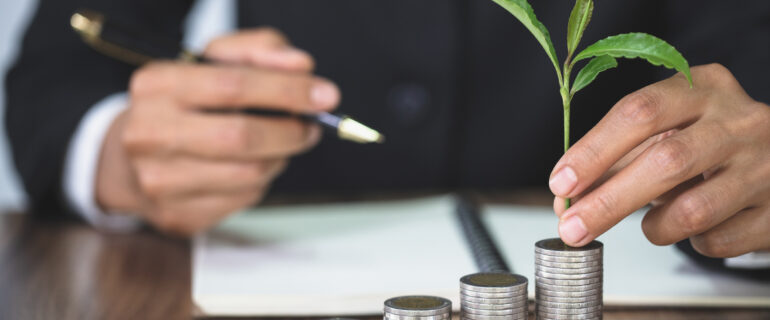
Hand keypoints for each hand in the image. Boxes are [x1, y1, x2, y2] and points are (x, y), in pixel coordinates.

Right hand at [95, 29, 339, 235]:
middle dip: (290, 131)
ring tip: (277, 145)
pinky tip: (249, 168)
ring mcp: (158, 180)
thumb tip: (300, 66)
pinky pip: (243, 199)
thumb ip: (259, 51)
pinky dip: (260, 182)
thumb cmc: (184, 104)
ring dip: (278, 158)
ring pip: (249, 174)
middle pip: (242, 136)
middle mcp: (149, 133)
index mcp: (157, 85)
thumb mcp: (214, 61)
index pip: (234, 86)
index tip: (324, 96)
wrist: (130, 157)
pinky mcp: (177, 215)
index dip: (287, 91)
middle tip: (309, 127)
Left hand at [549, 63, 769, 256]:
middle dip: (608, 201)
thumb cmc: (709, 142)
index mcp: (704, 87)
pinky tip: (699, 226)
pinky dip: (694, 242)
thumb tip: (566, 200)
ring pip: (692, 210)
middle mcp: (740, 120)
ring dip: (656, 227)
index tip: (562, 183)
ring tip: (654, 224)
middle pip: (664, 161)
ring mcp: (766, 164)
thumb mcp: (667, 131)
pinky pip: (718, 240)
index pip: (640, 111)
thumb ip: (616, 159)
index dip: (594, 150)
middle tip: (573, 228)